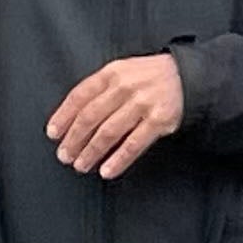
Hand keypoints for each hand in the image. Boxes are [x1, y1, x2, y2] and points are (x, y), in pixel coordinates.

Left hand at [50, 53, 186, 178]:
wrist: (189, 76)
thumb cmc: (151, 77)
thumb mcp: (123, 72)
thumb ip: (101, 89)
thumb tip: (73, 116)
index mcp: (112, 73)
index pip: (79, 96)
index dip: (63, 116)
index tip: (53, 134)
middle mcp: (125, 87)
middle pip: (90, 116)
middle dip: (74, 139)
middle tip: (65, 155)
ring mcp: (143, 104)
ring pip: (109, 132)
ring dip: (91, 152)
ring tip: (81, 165)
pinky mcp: (159, 121)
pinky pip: (134, 144)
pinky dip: (119, 160)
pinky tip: (107, 170)